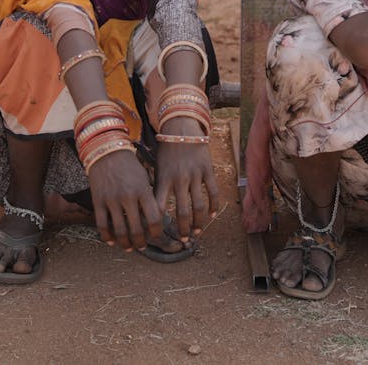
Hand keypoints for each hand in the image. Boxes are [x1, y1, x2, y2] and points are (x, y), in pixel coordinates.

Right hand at [86, 148, 162, 251]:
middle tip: (142, 246)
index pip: (154, 219)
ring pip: (119, 231)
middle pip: (137, 229)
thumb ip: (149, 199)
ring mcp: (111, 200)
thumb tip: (154, 222)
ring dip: (125, 244)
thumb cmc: (130, 166)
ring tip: (129, 247)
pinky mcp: (98, 200)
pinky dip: (107, 237)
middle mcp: (128, 197)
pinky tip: (111, 242)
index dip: (156, 232)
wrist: (107, 151)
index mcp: (143, 190)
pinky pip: (102, 225)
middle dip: (141, 242)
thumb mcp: (144, 179)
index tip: (155, 235)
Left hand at [154, 116, 221, 240]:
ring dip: (199, 222)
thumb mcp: (157, 168)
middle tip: (185, 238)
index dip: (159, 224)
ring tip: (198, 231)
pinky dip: (214, 205)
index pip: (159, 207)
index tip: (160, 235)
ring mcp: (195, 174)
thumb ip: (158, 189)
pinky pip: (213, 192)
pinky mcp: (208, 169)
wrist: (181, 127)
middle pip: (182, 211)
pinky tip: (212, 215)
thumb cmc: (166, 151)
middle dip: (184, 228)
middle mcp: (179, 178)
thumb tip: (153, 213)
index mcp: (163, 179)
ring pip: (199, 205)